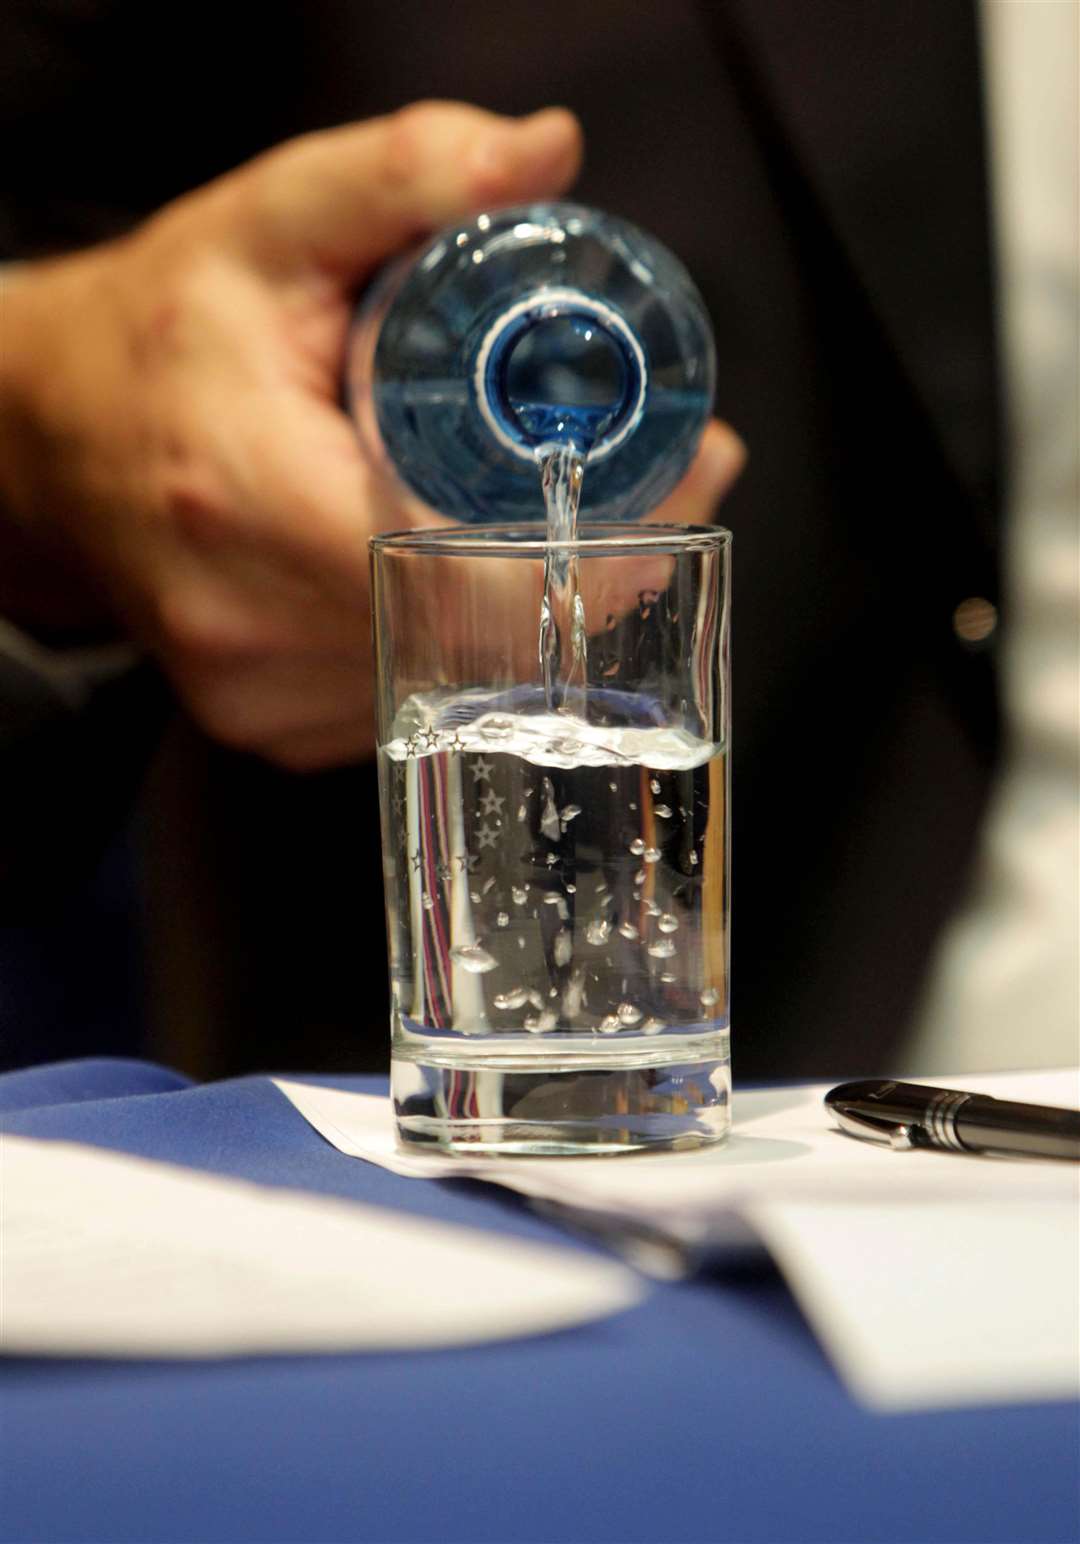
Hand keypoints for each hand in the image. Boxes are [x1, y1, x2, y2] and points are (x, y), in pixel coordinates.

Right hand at [0, 102, 742, 768]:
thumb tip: (543, 156)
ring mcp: (260, 696)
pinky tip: (452, 571)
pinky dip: (461, 643)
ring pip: (463, 684)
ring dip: (534, 607)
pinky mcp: (271, 727)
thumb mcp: (267, 227)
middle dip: (595, 565)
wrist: (52, 440)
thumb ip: (401, 174)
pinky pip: (414, 704)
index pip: (474, 578)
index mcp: (252, 504)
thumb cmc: (162, 335)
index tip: (679, 478)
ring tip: (544, 511)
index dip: (601, 547)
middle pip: (490, 640)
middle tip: (649, 482)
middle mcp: (251, 625)